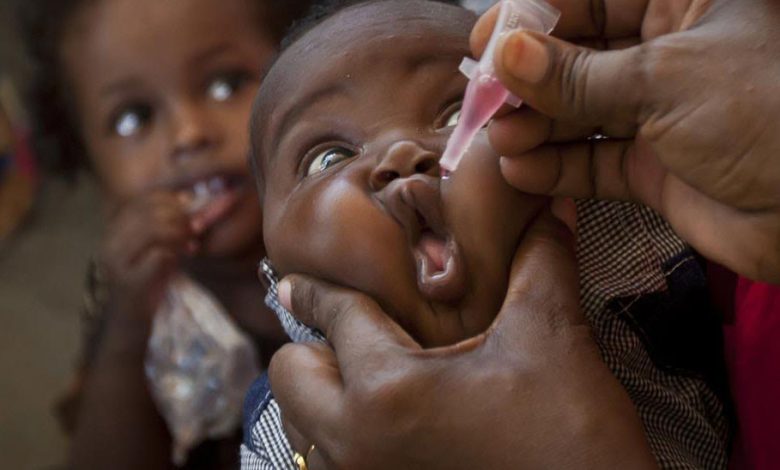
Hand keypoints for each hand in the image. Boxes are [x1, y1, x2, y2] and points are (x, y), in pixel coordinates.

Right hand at [99, 192, 199, 318]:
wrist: (128, 323)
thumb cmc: (146, 284)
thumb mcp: (155, 249)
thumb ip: (166, 227)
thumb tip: (188, 200)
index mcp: (114, 231)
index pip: (142, 201)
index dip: (170, 201)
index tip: (188, 212)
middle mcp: (110, 243)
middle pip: (149, 212)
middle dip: (179, 218)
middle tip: (194, 230)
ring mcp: (116, 263)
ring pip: (153, 230)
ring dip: (179, 234)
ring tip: (190, 244)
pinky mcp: (128, 282)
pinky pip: (158, 256)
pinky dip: (175, 254)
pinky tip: (182, 259)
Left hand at [269, 206, 656, 468]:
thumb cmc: (570, 437)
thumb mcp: (552, 340)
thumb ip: (540, 263)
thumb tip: (551, 206)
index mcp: (387, 390)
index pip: (335, 317)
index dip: (316, 289)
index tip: (293, 281)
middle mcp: (356, 443)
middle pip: (290, 376)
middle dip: (314, 346)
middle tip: (358, 334)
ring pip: (302, 425)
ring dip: (324, 394)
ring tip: (372, 376)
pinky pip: (329, 462)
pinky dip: (341, 434)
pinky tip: (390, 421)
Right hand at [472, 0, 779, 282]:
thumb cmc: (766, 118)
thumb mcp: (662, 80)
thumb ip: (578, 75)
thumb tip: (508, 56)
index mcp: (686, 3)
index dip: (535, 16)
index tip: (488, 41)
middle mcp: (668, 53)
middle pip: (578, 56)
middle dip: (529, 80)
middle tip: (488, 101)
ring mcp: (659, 112)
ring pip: (579, 112)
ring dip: (536, 126)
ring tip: (503, 141)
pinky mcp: (652, 166)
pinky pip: (593, 162)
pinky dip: (556, 168)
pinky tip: (523, 172)